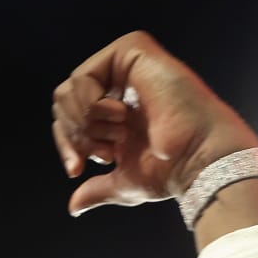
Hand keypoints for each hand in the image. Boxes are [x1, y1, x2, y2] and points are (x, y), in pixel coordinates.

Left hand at [51, 31, 257, 214]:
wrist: (195, 158)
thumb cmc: (169, 170)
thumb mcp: (124, 183)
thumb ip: (97, 189)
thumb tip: (74, 207)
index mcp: (117, 111)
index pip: (68, 119)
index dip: (66, 145)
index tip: (77, 170)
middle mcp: (120, 85)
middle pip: (62, 102)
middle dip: (76, 136)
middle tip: (107, 153)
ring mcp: (126, 66)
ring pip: (68, 89)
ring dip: (87, 123)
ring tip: (120, 135)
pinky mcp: (132, 50)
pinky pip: (83, 75)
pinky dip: (91, 104)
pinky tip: (122, 116)